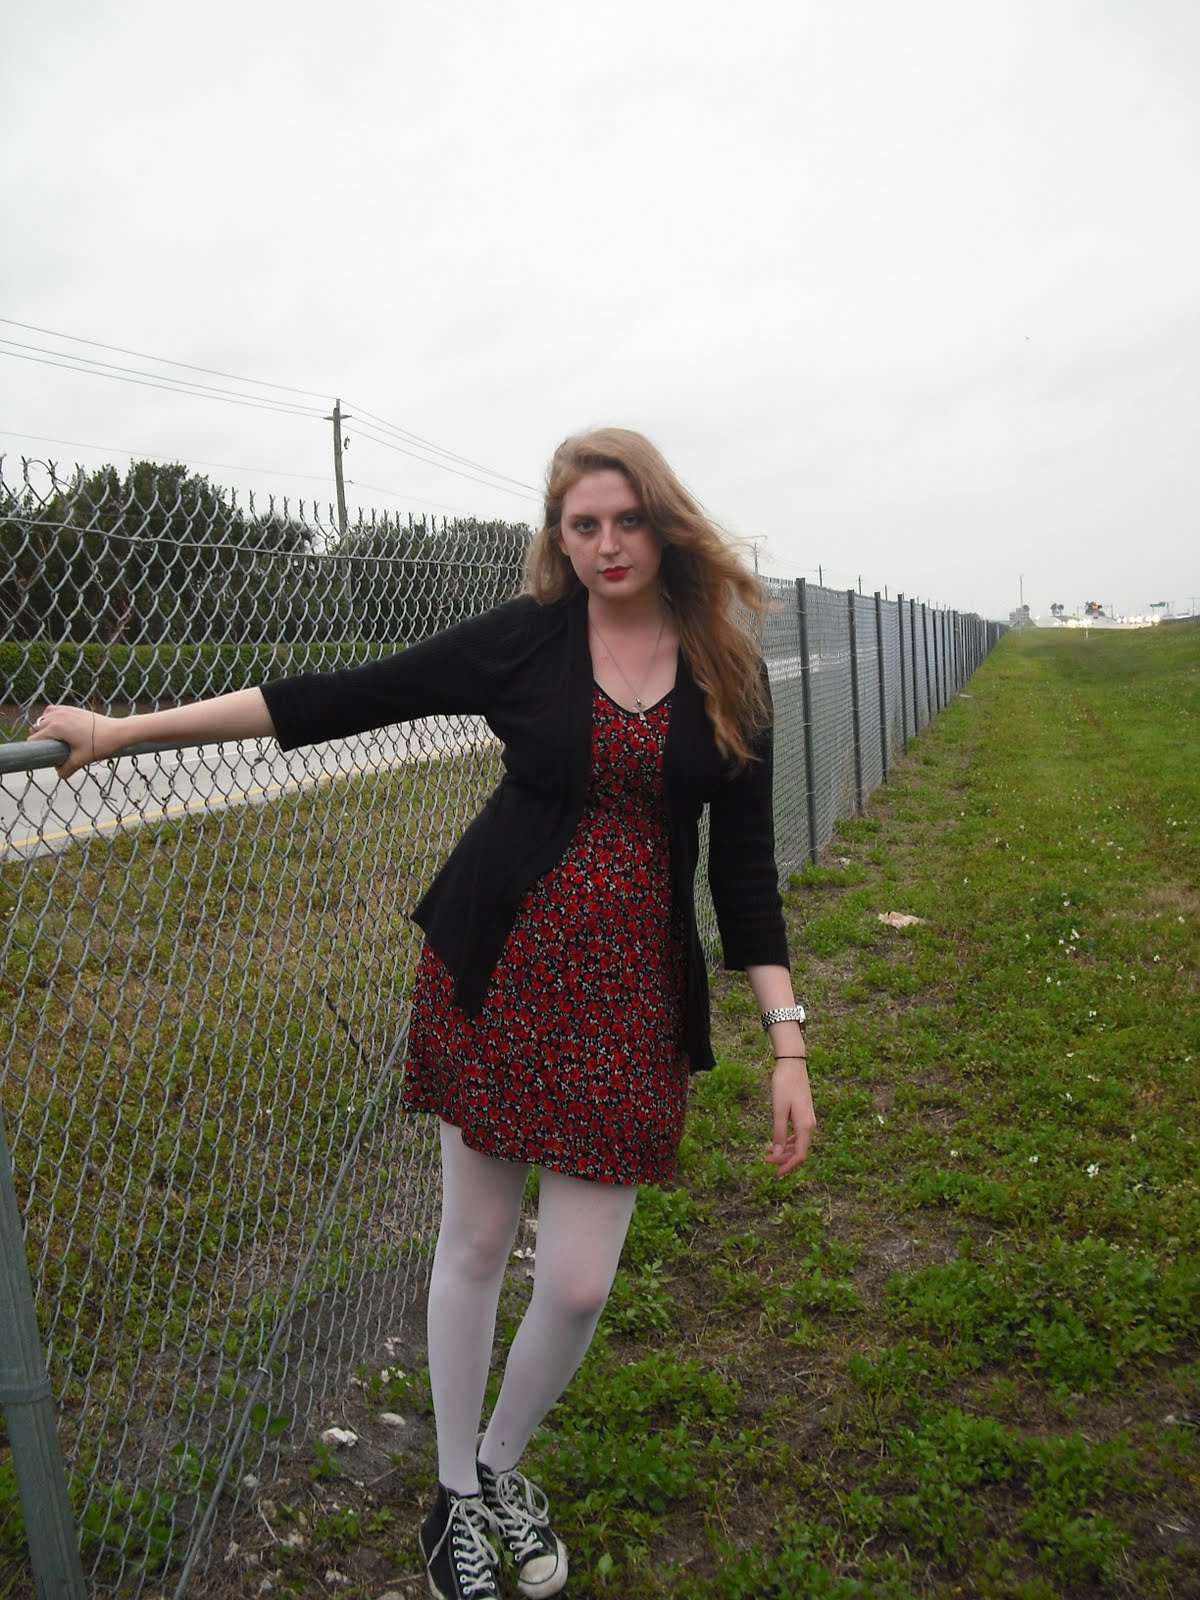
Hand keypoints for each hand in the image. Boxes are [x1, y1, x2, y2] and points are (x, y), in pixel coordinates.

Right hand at [31, 705, 123, 778]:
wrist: (117, 731)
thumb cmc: (100, 745)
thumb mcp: (81, 760)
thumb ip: (66, 769)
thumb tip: (59, 775)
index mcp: (56, 728)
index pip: (33, 739)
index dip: (37, 750)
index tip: (46, 757)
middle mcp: (57, 716)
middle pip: (36, 728)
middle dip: (40, 740)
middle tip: (53, 750)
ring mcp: (64, 710)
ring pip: (42, 718)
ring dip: (44, 728)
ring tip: (55, 740)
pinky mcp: (71, 708)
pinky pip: (52, 710)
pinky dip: (51, 717)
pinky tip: (59, 727)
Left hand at [764, 1057, 815, 1175]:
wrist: (792, 1065)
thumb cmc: (784, 1085)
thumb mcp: (779, 1110)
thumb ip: (779, 1132)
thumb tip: (778, 1153)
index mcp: (805, 1126)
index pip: (800, 1155)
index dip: (788, 1166)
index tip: (775, 1173)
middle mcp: (809, 1125)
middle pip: (799, 1151)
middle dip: (783, 1159)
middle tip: (765, 1160)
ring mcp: (807, 1120)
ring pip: (798, 1144)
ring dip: (784, 1150)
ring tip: (767, 1152)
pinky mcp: (803, 1115)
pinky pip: (797, 1134)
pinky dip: (786, 1140)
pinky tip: (775, 1141)